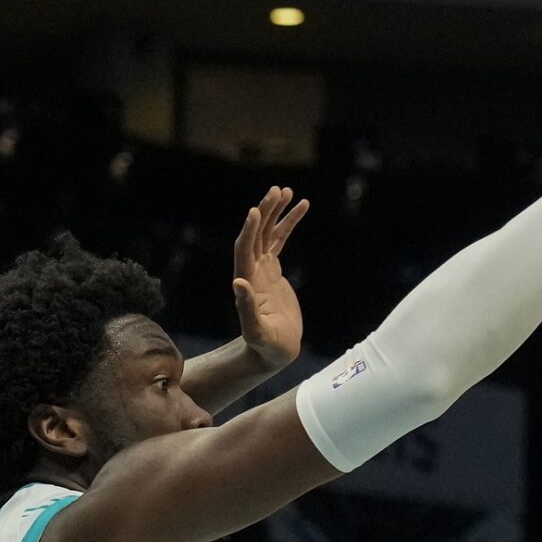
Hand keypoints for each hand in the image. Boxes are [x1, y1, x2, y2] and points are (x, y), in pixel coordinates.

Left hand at [230, 186, 308, 369]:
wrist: (274, 351)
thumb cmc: (266, 346)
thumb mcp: (257, 331)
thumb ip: (247, 308)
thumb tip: (238, 282)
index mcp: (246, 281)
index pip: (245, 249)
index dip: (249, 231)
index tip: (256, 210)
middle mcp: (251, 271)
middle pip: (256, 234)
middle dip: (265, 212)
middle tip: (278, 191)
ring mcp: (262, 268)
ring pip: (267, 232)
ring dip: (276, 212)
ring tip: (288, 191)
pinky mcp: (273, 270)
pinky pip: (280, 240)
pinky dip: (289, 223)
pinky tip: (303, 206)